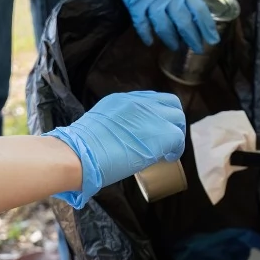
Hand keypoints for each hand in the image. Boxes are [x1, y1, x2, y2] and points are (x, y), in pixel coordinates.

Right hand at [45, 91, 186, 207]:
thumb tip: (124, 138)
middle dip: (172, 120)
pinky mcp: (162, 132)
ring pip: (178, 118)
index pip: (150, 100)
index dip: (156, 115)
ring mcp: (152, 115)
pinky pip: (179, 138)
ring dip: (176, 133)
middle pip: (170, 103)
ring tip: (169, 149)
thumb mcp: (99, 125)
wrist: (80, 154)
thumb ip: (115, 125)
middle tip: (167, 138)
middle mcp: (139, 102)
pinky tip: (168, 158)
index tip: (153, 128)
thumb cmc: (81, 149)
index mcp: (122, 100)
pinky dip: (176, 149)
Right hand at [91, 0, 218, 53]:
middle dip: (193, 39)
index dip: (207, 27)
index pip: (199, 11)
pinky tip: (150, 42)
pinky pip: (141, 25)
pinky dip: (146, 35)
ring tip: (175, 47)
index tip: (213, 38)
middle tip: (198, 49)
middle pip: (184, 24)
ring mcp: (150, 3)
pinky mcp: (134, 5)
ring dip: (171, 40)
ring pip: (164, 28)